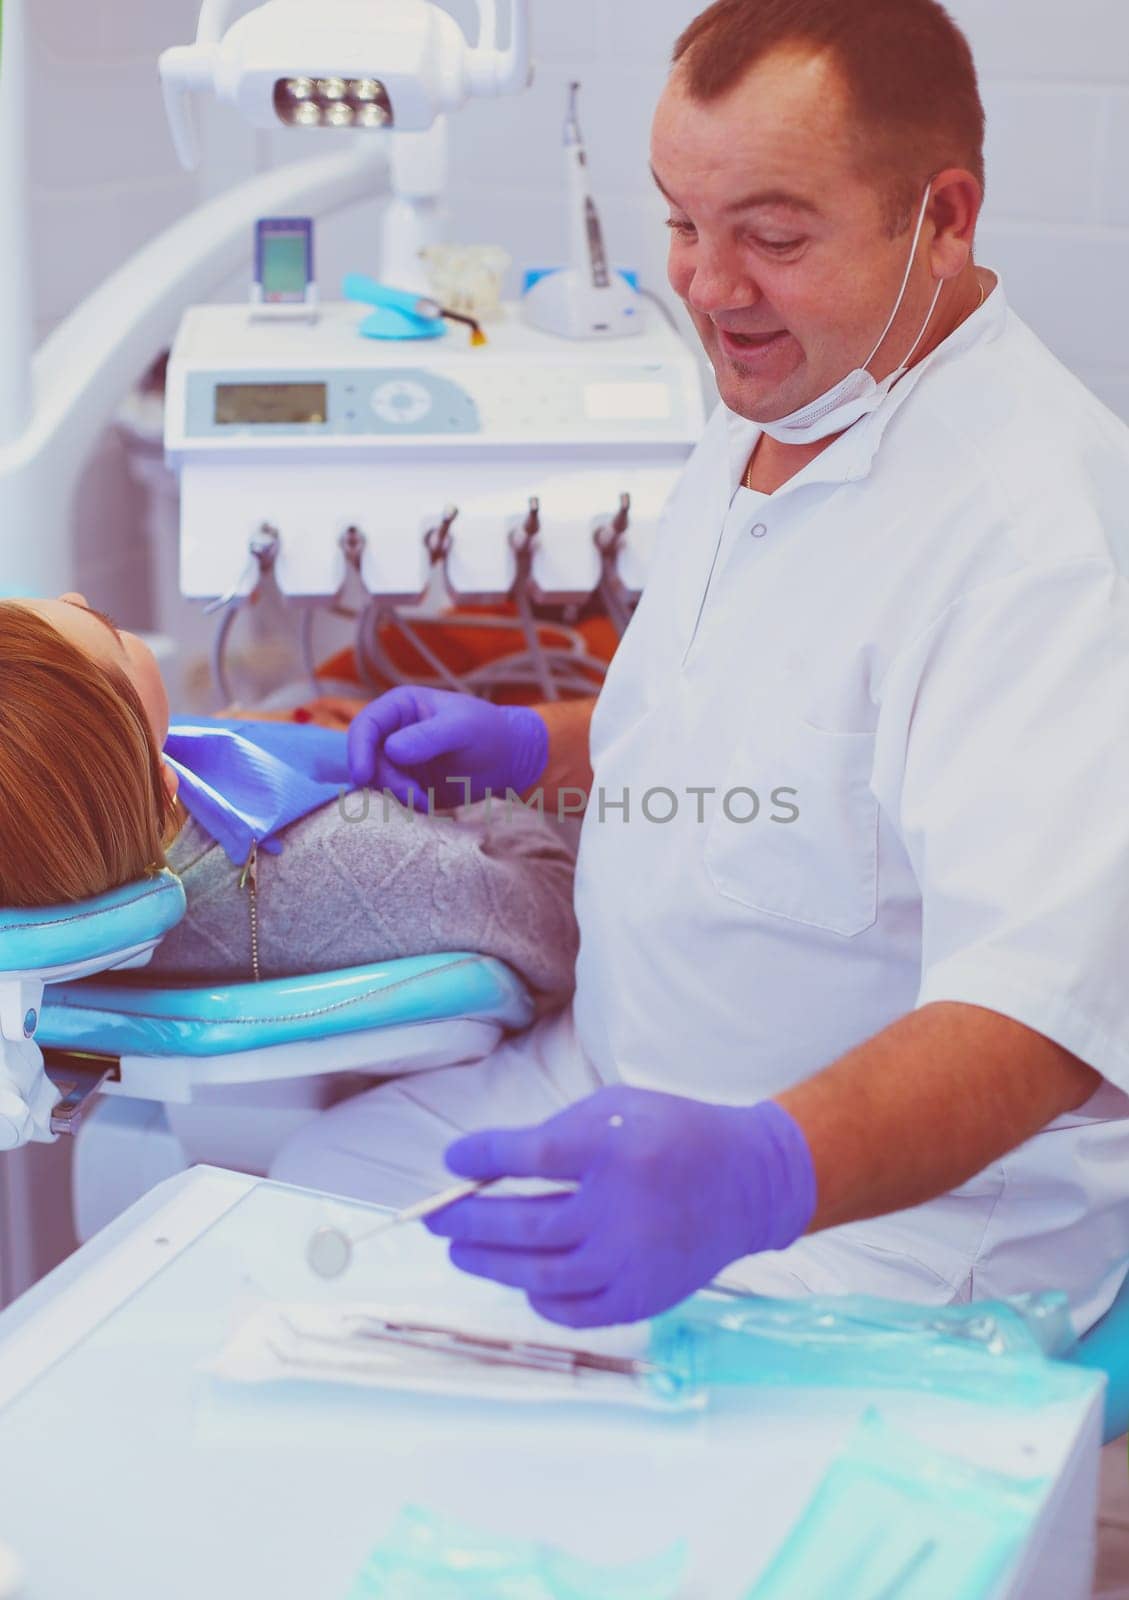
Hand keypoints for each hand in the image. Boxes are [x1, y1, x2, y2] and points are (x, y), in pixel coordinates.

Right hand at [346, 687, 547, 810]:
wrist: (508, 760)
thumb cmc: (488, 732)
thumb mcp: (463, 728)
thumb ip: (429, 736)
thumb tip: (391, 750)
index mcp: (400, 707)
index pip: (365, 726)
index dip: (357, 750)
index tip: (363, 776)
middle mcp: (392, 733)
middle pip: (366, 759)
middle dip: (384, 780)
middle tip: (413, 795)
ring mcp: (397, 761)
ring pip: (376, 782)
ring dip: (395, 796)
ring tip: (426, 801)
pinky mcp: (406, 784)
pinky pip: (390, 798)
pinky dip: (403, 806)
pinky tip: (428, 806)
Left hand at [426, 1086, 816, 1326]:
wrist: (747, 1184)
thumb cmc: (673, 1136)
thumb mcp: (618, 1106)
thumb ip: (558, 1131)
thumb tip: (490, 1165)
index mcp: (614, 1150)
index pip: (528, 1157)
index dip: (482, 1158)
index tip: (454, 1159)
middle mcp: (620, 1210)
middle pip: (523, 1224)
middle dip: (466, 1220)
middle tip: (436, 1216)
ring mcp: (630, 1261)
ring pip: (538, 1274)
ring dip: (489, 1262)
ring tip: (460, 1250)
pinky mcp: (640, 1297)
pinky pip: (571, 1309)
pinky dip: (537, 1297)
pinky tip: (519, 1279)